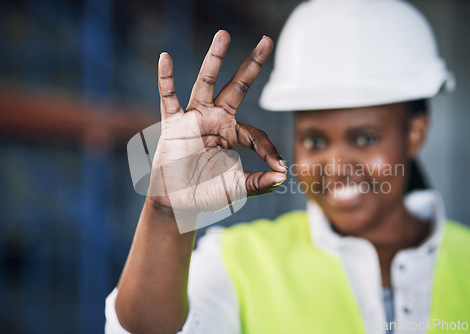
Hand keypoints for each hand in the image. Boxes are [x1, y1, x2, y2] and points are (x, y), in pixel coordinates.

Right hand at [148, 30, 286, 223]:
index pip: (257, 134)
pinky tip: (165, 57)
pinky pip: (168, 98)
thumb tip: (283, 176)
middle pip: (237, 87)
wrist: (178, 204)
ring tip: (224, 35)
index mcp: (232, 134)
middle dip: (252, 65)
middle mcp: (216, 120)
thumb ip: (260, 182)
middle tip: (267, 41)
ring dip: (214, 59)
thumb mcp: (237, 187)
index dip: (269, 150)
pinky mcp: (173, 124)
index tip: (279, 167)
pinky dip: (166, 79)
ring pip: (206, 83)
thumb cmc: (207, 194)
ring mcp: (194, 119)